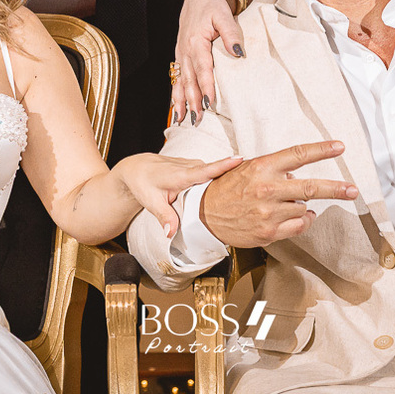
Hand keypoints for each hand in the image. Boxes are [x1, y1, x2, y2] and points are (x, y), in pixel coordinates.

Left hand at [113, 153, 242, 238]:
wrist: (137, 168)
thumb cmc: (143, 183)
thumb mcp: (151, 201)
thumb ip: (163, 216)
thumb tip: (170, 233)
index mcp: (182, 175)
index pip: (206, 169)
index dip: (224, 165)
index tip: (241, 159)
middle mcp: (190, 167)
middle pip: (217, 171)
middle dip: (235, 173)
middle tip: (257, 178)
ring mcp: (193, 165)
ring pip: (214, 172)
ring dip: (229, 177)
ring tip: (249, 186)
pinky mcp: (194, 167)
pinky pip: (211, 171)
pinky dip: (220, 177)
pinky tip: (231, 186)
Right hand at [173, 0, 243, 122]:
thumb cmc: (212, 5)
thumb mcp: (224, 15)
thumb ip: (231, 33)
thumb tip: (238, 52)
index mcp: (196, 41)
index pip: (202, 68)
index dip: (205, 86)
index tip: (209, 102)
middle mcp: (185, 50)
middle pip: (189, 79)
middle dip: (192, 100)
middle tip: (197, 119)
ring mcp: (181, 54)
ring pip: (180, 81)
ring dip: (181, 101)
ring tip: (183, 120)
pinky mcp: (180, 56)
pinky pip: (177, 78)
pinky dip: (176, 93)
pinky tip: (176, 108)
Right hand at [200, 141, 357, 246]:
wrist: (204, 215)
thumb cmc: (228, 188)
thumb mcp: (247, 168)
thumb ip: (274, 169)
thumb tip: (297, 172)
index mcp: (262, 167)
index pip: (298, 155)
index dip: (321, 150)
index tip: (339, 147)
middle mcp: (267, 189)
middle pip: (311, 187)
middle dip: (336, 188)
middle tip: (353, 190)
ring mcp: (268, 213)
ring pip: (304, 207)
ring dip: (303, 205)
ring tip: (288, 203)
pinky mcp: (269, 232)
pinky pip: (299, 226)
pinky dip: (303, 220)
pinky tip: (297, 216)